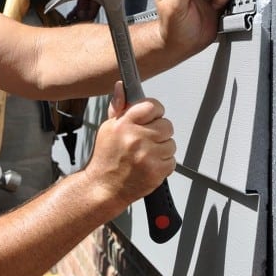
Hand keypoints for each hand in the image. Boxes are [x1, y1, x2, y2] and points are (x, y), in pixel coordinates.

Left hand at [65, 0, 103, 22]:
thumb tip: (81, 15)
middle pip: (88, 14)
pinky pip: (82, 4)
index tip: (74, 24)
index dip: (83, 21)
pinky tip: (71, 12)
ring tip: (68, 19)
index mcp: (98, 0)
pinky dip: (76, 9)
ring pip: (84, 10)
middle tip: (70, 23)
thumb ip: (82, 3)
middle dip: (79, 20)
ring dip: (77, 15)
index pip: (91, 16)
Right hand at [84, 82, 175, 205]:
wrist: (103, 187)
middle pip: (166, 125)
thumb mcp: (107, 128)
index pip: (152, 106)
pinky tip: (149, 165)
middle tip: (147, 140)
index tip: (153, 116)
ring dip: (162, 149)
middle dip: (159, 132)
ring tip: (146, 155)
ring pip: (171, 144)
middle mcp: (136, 138)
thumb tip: (121, 87)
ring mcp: (148, 155)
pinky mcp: (156, 170)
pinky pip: (172, 161)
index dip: (155, 110)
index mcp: (124, 124)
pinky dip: (164, 164)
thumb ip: (119, 108)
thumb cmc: (105, 158)